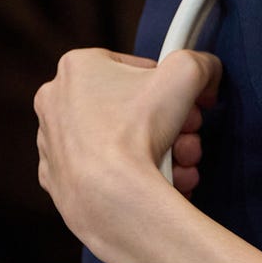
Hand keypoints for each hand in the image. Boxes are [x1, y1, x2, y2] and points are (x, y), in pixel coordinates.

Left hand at [34, 48, 220, 247]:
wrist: (111, 199)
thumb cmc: (137, 133)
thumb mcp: (185, 75)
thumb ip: (199, 63)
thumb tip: (208, 70)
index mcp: (77, 67)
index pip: (137, 70)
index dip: (169, 90)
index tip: (187, 109)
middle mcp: (56, 101)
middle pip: (131, 109)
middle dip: (169, 128)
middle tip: (187, 142)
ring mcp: (53, 143)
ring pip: (120, 143)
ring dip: (158, 154)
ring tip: (179, 169)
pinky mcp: (58, 179)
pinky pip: (104, 172)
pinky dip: (130, 177)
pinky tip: (154, 184)